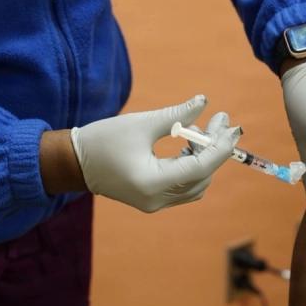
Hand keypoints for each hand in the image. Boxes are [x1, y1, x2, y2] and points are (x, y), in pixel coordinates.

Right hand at [70, 95, 239, 212]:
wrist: (73, 163)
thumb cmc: (102, 140)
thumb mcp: (141, 123)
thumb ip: (176, 115)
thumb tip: (204, 101)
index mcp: (153, 183)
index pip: (201, 167)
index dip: (220, 146)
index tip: (232, 126)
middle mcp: (157, 199)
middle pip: (202, 177)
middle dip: (215, 148)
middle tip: (218, 119)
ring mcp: (155, 203)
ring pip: (197, 184)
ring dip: (205, 158)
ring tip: (199, 131)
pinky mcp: (153, 200)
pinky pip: (184, 187)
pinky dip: (193, 166)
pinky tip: (189, 144)